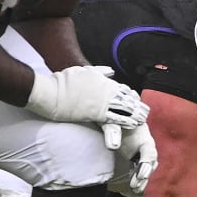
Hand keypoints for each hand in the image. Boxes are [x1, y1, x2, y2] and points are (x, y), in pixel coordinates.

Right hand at [26, 66, 148, 128]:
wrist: (51, 93)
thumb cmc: (63, 81)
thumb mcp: (83, 71)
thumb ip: (100, 71)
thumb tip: (111, 71)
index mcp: (103, 80)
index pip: (123, 88)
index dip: (131, 96)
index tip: (137, 101)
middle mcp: (106, 91)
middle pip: (127, 98)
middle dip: (136, 106)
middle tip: (145, 112)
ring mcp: (102, 102)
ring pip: (124, 108)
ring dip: (134, 114)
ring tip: (142, 120)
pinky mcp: (96, 114)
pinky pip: (115, 118)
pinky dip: (126, 121)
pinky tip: (133, 125)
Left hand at [120, 124, 156, 193]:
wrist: (117, 117)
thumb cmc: (117, 118)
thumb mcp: (114, 122)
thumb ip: (114, 132)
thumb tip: (113, 147)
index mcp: (144, 137)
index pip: (150, 152)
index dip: (147, 164)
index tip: (142, 175)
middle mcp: (146, 146)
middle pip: (151, 163)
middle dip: (145, 174)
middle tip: (136, 185)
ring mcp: (141, 152)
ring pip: (146, 168)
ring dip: (142, 179)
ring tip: (135, 190)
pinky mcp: (135, 156)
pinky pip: (139, 169)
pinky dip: (137, 178)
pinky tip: (133, 187)